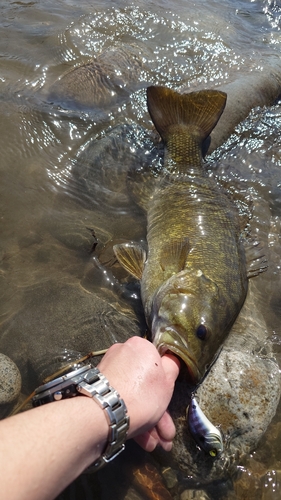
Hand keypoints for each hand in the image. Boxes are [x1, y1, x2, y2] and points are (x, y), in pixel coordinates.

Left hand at [98, 336, 179, 451]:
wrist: (102, 414)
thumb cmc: (141, 395)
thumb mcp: (167, 382)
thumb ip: (172, 368)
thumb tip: (170, 360)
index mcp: (140, 347)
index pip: (159, 363)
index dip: (167, 387)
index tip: (170, 403)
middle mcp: (122, 354)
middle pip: (146, 384)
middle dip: (159, 412)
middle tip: (166, 434)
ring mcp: (109, 372)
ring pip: (134, 396)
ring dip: (148, 421)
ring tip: (156, 444)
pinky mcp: (98, 390)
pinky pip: (120, 401)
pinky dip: (132, 418)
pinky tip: (143, 440)